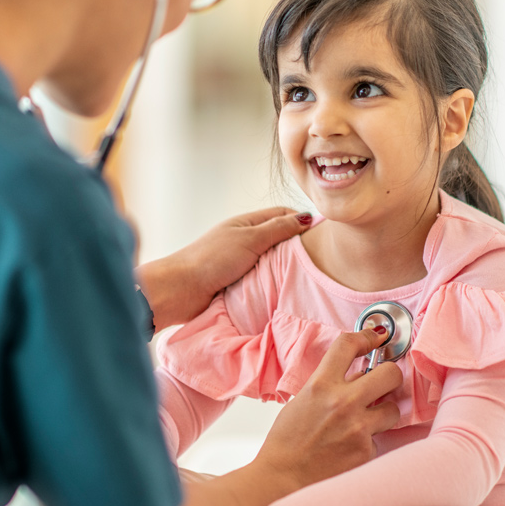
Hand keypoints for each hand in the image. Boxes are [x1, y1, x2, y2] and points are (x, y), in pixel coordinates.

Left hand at [136, 208, 310, 328]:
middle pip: (279, 239)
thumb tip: (307, 217)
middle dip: (297, 247)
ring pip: (272, 261)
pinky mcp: (238, 282)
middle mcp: (245, 240)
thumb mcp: (250, 239)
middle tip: (321, 259)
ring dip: (285, 267)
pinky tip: (287, 290)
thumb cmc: (212, 259)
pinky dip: (274, 282)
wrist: (182, 289)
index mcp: (247, 223)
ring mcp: (241, 261)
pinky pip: (263, 279)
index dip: (302, 221)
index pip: (282, 215)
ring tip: (307, 277)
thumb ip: (279, 229)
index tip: (323, 234)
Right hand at [255, 328, 402, 490]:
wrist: (281, 477)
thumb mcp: (302, 400)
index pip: (349, 345)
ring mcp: (358, 428)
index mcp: (321, 385)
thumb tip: (358, 377)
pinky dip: (369, 442)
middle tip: (384, 383)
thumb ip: (329, 385)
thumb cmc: (286, 441)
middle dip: (391, 376)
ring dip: (383, 413)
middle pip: (390, 373)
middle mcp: (343, 402)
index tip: (376, 338)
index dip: (367, 336)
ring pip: (393, 409)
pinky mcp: (366, 451)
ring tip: (365, 422)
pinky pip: (380, 439)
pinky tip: (350, 448)